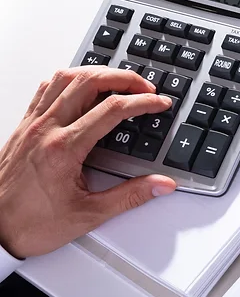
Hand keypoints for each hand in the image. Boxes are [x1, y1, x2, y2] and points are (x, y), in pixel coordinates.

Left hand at [0, 67, 177, 258]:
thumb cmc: (29, 225)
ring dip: (97, 72)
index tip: (159, 104)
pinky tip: (81, 87)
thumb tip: (160, 185)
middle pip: (90, 81)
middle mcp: (46, 129)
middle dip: (124, 78)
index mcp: (64, 149)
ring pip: (66, 77)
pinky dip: (69, 79)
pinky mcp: (23, 126)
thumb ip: (130, 196)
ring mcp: (32, 124)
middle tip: (144, 87)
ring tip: (117, 80)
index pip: (112, 109)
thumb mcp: (88, 215)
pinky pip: (46, 88)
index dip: (143, 102)